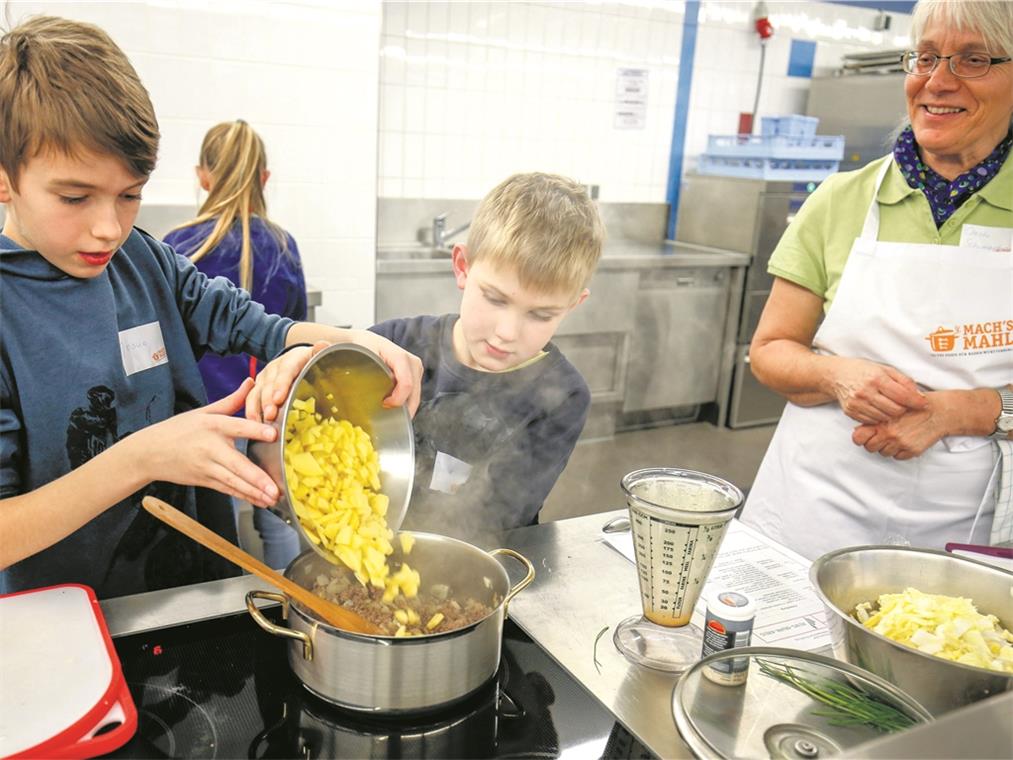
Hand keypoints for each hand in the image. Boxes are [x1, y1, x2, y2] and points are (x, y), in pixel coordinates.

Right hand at [142, 378, 279, 505]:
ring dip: (254, 492)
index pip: (237, 427)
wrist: (148, 453)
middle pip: (236, 463)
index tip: (273, 435)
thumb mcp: (204, 412)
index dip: (255, 430)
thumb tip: (252, 381)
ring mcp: (207, 467)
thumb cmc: (178, 429)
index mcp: (212, 425)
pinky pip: (227, 489)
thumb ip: (231, 400)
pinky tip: (260, 501)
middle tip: (274, 488)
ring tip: (273, 498)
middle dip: (257, 478)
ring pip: (233, 481)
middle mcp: (211, 448)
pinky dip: (244, 496)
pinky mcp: (204, 480)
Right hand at [245, 341, 327, 422]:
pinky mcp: (259, 387)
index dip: (281, 385)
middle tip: (270, 415)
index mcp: (292, 360)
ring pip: (257, 392)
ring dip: (257, 407)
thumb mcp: (319, 357)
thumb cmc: (313, 364)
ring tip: (260, 422)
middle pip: (269, 384)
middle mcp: (275, 367)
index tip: (279, 399)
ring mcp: (265, 377)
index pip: (286, 371)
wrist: (300, 360)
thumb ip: (322, 352)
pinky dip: (251, 411)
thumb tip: (322, 344)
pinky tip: (253, 423)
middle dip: (268, 400)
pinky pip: (251, 399)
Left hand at [346, 329, 422, 414]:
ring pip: (415, 397)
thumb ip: (365, 372)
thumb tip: (361, 391)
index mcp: (400, 357)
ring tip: (387, 409)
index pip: (406, 384)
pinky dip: (404, 402)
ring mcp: (416, 369)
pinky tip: (392, 404)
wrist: (366, 341)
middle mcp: (413, 362)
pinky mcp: (415, 375)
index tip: (383, 404)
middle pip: (414, 394)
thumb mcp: (361, 358)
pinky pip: (413, 394)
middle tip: (385, 413)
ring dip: (403, 407)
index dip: (397, 400)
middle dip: (401, 409)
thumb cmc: (362, 348)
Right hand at [827, 357, 926, 423]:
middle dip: (903, 409)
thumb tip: (920, 397)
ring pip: (884, 418)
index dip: (915, 402)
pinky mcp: (851, 412)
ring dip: (891, 414)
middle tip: (903, 405)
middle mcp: (865, 391)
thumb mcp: (885, 370)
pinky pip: (872, 421)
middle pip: (894, 410)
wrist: (838, 375)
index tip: (923, 404)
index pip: (902, 395)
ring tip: (890, 406)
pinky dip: (878, 417)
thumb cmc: (864, 371)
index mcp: (876, 378)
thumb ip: (904, 382)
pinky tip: (878, 409)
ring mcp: (857, 403)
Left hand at [851, 392, 949, 459]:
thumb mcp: (891, 407)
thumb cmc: (914, 408)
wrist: (938, 413)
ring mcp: (901, 443)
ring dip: (888, 447)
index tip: (864, 436)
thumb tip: (859, 429)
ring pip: (884, 453)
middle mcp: (889, 434)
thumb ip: (875, 417)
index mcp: (882, 422)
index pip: (858, 437)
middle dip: (874, 443)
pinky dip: (900, 451)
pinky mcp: (912, 450)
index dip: (860, 437)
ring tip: (896, 436)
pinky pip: (898, 457)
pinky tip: (905, 441)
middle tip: (882, 436)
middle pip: (870, 448)